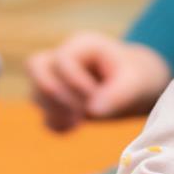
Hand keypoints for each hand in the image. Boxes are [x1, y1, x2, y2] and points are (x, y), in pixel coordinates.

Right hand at [26, 32, 171, 131]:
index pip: (62, 60)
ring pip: (35, 92)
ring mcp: (56, 80)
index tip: (97, 99)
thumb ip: (118, 94)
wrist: (138, 85)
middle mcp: (63, 58)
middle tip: (78, 112)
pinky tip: (75, 128)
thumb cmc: (137, 77)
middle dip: (53, 94)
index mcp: (82, 45)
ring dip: (53, 111)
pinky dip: (55, 124)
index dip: (75, 83)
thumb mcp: (136, 82)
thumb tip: (92, 110)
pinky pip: (44, 114)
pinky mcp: (57, 102)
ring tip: (79, 122)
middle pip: (35, 66)